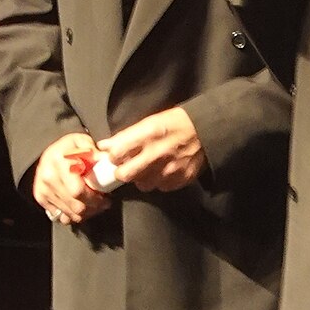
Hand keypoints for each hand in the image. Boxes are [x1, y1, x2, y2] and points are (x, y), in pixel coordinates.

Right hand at [32, 132, 108, 225]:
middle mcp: (49, 176)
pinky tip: (81, 205)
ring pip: (70, 214)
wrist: (49, 152)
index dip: (94, 199)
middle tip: (103, 203)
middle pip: (76, 206)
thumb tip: (107, 160)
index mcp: (59, 161)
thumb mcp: (84, 142)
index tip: (105, 198)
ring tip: (94, 205)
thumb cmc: (68, 148)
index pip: (78, 191)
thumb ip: (96, 152)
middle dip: (94, 208)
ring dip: (86, 213)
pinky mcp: (41, 197)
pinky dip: (73, 215)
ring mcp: (43, 189)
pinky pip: (61, 216)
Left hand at [93, 107, 207, 194]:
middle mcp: (157, 154)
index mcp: (148, 134)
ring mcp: (170, 169)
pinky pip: (161, 187)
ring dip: (142, 178)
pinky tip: (163, 170)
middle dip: (122, 173)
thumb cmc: (174, 123)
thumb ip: (125, 136)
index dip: (113, 156)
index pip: (116, 153)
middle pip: (126, 175)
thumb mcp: (149, 122)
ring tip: (149, 168)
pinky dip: (159, 181)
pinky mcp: (180, 179)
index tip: (115, 157)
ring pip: (143, 185)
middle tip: (126, 168)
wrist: (206, 131)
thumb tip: (104, 146)